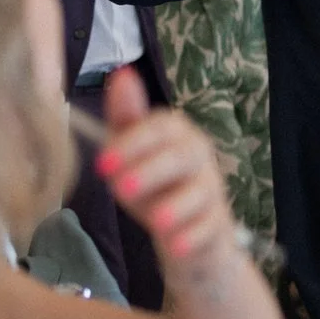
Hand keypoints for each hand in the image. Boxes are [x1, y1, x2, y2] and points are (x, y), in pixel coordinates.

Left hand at [94, 68, 235, 263]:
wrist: (186, 235)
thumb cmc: (155, 187)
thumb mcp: (132, 153)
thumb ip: (126, 117)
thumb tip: (121, 73)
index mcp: (176, 134)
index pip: (162, 127)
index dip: (134, 142)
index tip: (103, 162)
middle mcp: (198, 157)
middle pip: (183, 155)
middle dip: (152, 170)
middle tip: (121, 188)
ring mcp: (210, 192)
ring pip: (201, 191)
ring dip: (177, 205)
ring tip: (156, 222)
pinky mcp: (216, 225)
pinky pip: (210, 227)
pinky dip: (193, 236)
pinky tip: (175, 245)